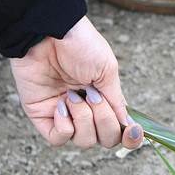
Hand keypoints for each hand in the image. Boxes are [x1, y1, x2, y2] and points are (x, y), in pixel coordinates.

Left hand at [9, 16, 142, 148]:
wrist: (49, 32)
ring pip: (84, 141)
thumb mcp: (107, 71)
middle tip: (92, 95)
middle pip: (105, 140)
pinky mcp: (42, 115)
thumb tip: (127, 125)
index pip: (120, 133)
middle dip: (104, 120)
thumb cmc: (80, 45)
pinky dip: (64, 126)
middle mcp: (86, 112)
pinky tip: (61, 104)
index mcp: (105, 102)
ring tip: (72, 94)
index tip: (133, 130)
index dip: (130, 139)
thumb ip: (117, 101)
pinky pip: (58, 138)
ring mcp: (64, 115)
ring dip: (83, 118)